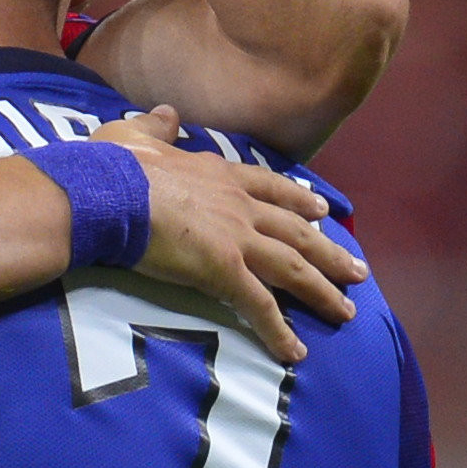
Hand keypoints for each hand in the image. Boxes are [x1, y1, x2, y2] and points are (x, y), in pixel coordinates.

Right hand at [107, 103, 364, 355]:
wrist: (109, 193)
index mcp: (220, 175)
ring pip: (294, 268)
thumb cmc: (114, 167)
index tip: (321, 210)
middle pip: (298, 231)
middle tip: (357, 270)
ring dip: (324, 291)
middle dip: (331, 252)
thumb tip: (166, 114)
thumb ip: (157, 127)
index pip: (271, 187)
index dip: (299, 199)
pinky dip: (280, 332)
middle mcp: (240, 206)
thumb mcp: (135, 135)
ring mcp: (237, 238)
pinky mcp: (225, 270)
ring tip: (347, 312)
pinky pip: (260, 306)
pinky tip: (296, 353)